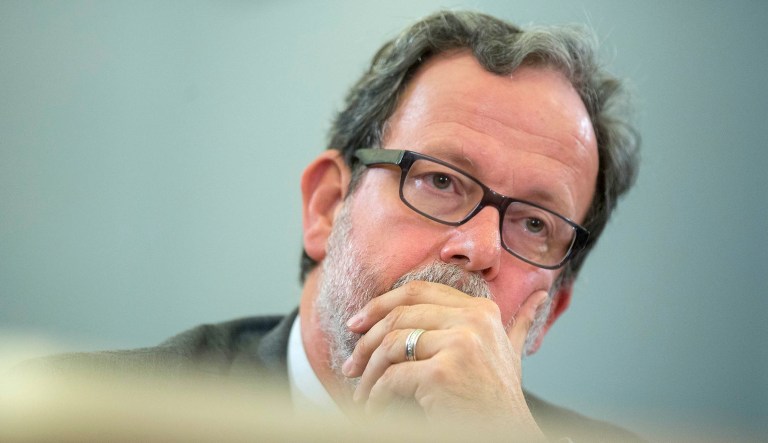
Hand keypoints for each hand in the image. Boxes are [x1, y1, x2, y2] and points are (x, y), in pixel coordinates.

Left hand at [341, 280, 547, 436]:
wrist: (507, 435)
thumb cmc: (499, 398)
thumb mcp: (510, 352)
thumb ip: (517, 323)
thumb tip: (540, 296)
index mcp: (481, 310)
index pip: (418, 291)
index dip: (381, 303)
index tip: (358, 323)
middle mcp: (473, 320)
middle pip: (400, 316)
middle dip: (366, 341)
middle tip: (350, 363)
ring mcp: (459, 345)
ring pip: (392, 345)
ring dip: (367, 371)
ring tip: (361, 391)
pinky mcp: (442, 374)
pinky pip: (393, 378)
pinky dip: (376, 395)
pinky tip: (374, 408)